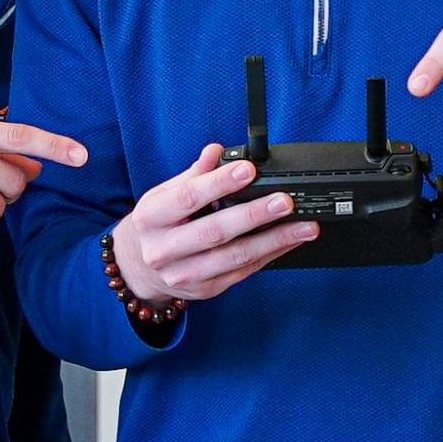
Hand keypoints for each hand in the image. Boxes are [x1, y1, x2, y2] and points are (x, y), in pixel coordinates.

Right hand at [111, 144, 317, 303]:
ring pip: (234, 257)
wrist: (137, 267)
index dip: (219, 183)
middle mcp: (163, 250)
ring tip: (304, 226)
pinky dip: (271, 254)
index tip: (248, 169)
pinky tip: (290, 240)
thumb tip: (217, 152)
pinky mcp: (205, 289)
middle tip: (285, 201)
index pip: (188, 197)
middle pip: (214, 232)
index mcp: (151, 218)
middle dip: (254, 215)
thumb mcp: (164, 194)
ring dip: (274, 240)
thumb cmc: (158, 223)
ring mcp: (184, 274)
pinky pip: (243, 271)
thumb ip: (194, 175)